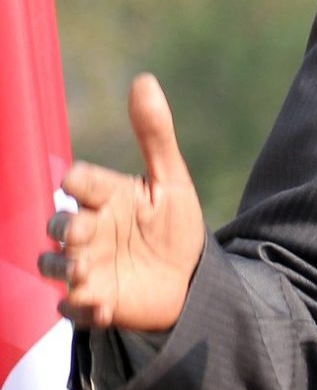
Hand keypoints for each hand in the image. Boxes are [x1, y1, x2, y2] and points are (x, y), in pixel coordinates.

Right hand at [42, 74, 205, 333]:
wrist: (190, 278)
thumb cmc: (174, 226)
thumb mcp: (171, 182)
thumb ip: (155, 135)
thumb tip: (143, 79)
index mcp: (104, 198)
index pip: (79, 182)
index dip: (77, 181)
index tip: (78, 181)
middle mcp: (87, 231)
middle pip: (58, 225)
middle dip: (65, 228)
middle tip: (84, 232)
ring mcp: (86, 268)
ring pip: (53, 267)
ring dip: (64, 269)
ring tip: (85, 271)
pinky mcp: (95, 303)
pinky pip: (74, 310)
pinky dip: (82, 310)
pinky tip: (103, 309)